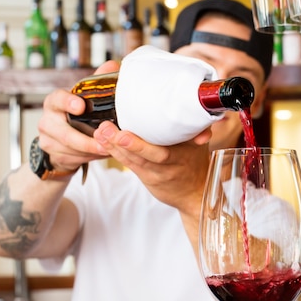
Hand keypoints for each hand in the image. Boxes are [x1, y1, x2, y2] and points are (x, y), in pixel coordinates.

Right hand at [36, 61, 119, 171]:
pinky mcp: (53, 154)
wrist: (61, 140)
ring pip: (71, 149)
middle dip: (85, 140)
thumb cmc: (77, 115)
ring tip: (110, 150)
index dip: (68, 102)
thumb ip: (96, 82)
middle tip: (104, 143)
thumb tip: (113, 65)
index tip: (81, 106)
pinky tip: (103, 154)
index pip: (57, 99)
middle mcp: (47, 120)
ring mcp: (47, 139)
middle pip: (64, 133)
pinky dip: (90, 158)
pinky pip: (74, 158)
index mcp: (55, 102)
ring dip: (92, 151)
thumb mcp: (85, 97)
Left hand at [93, 121, 211, 213]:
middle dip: (133, 143)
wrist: (194, 193)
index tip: (144, 113)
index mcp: (189, 149)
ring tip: (101, 132)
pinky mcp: (148, 177)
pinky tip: (103, 142)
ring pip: (138, 160)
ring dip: (116, 146)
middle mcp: (175, 162)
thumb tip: (197, 108)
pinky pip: (131, 165)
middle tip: (110, 129)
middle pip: (155, 154)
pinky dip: (117, 154)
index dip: (163, 126)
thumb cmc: (194, 161)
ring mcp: (161, 172)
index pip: (179, 137)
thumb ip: (197, 127)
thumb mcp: (199, 144)